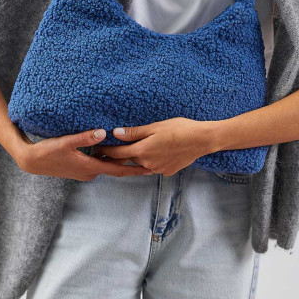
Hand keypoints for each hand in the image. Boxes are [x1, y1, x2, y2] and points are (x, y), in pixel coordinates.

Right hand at [16, 128, 152, 180]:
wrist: (32, 161)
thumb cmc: (48, 151)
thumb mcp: (66, 141)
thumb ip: (85, 137)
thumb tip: (103, 133)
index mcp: (90, 167)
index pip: (117, 169)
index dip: (134, 169)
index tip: (148, 168)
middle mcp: (90, 172)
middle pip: (115, 168)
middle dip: (131, 165)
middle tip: (148, 161)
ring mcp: (84, 171)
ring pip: (107, 165)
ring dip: (119, 161)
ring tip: (135, 155)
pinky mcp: (80, 167)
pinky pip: (99, 163)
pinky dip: (108, 159)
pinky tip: (112, 151)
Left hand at [92, 117, 213, 176]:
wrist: (201, 140)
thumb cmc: (179, 129)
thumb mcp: (155, 127)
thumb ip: (134, 132)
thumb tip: (115, 133)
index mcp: (143, 151)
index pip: (118, 153)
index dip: (106, 151)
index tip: (97, 149)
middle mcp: (148, 163)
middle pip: (128, 160)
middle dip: (118, 157)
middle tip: (107, 152)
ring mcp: (158, 169)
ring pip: (141, 164)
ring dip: (135, 159)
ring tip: (130, 152)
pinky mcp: (167, 171)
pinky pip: (154, 166)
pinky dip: (150, 161)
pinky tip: (155, 153)